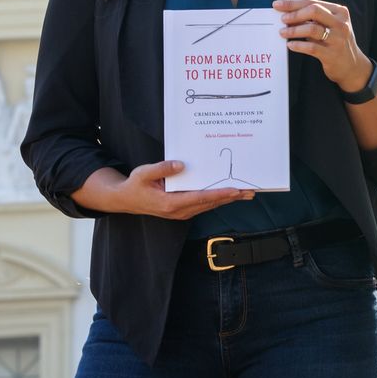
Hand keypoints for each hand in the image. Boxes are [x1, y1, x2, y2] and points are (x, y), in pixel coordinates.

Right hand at [116, 161, 253, 219]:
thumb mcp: (144, 173)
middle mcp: (179, 211)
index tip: (235, 191)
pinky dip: (218, 199)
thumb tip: (180, 164)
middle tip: (250, 191)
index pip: (200, 198)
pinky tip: (229, 194)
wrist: (126, 200)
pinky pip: (204, 205)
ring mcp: (182, 213)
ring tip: (245, 194)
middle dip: (231, 197)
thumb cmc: (135, 185)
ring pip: (209, 206)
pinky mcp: (183, 210)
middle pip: (210, 203)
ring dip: (227, 199)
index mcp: (170, 203)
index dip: (219, 194)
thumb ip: (162, 169)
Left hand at [273, 0, 373, 92]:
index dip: (293, 3)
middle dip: (295, 14)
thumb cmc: (336, 42)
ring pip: (312, 29)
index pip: (313, 2)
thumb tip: (288, 14)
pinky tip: (290, 45)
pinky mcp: (332, 54)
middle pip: (314, 11)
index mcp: (339, 12)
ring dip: (294, 30)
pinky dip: (298, 45)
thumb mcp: (331, 26)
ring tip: (283, 32)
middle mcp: (341, 23)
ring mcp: (338, 39)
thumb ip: (315, 19)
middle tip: (282, 19)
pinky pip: (311, 47)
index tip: (277, 5)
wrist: (352, 66)